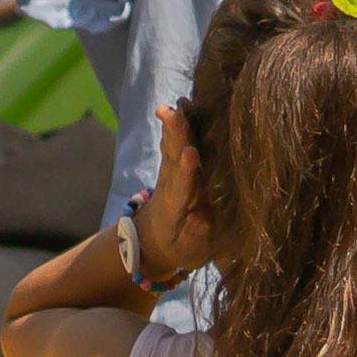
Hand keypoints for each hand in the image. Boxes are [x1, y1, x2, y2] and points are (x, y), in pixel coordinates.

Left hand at [127, 104, 211, 288]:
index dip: (185, 169)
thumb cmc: (177, 247)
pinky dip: (180, 123)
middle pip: (172, 157)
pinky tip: (182, 105)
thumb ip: (197, 237)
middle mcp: (172, 184)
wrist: (151, 240)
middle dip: (174, 136)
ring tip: (173, 106)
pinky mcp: (176, 165)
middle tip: (172, 114)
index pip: (181, 185)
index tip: (189, 153)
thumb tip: (205, 220)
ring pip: (173, 146)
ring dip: (174, 126)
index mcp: (176, 206)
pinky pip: (179, 142)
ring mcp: (173, 172)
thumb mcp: (189, 251)